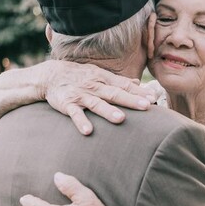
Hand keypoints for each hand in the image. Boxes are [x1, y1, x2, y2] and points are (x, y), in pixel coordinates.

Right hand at [40, 60, 156, 134]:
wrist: (51, 75)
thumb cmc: (80, 76)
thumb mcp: (99, 74)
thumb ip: (118, 81)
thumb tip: (137, 83)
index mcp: (104, 79)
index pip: (124, 85)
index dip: (139, 91)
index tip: (153, 97)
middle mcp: (95, 86)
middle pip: (115, 94)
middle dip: (131, 100)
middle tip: (146, 106)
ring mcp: (81, 95)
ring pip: (97, 103)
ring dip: (108, 111)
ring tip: (121, 119)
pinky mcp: (67, 104)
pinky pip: (75, 114)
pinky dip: (81, 122)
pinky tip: (88, 131)